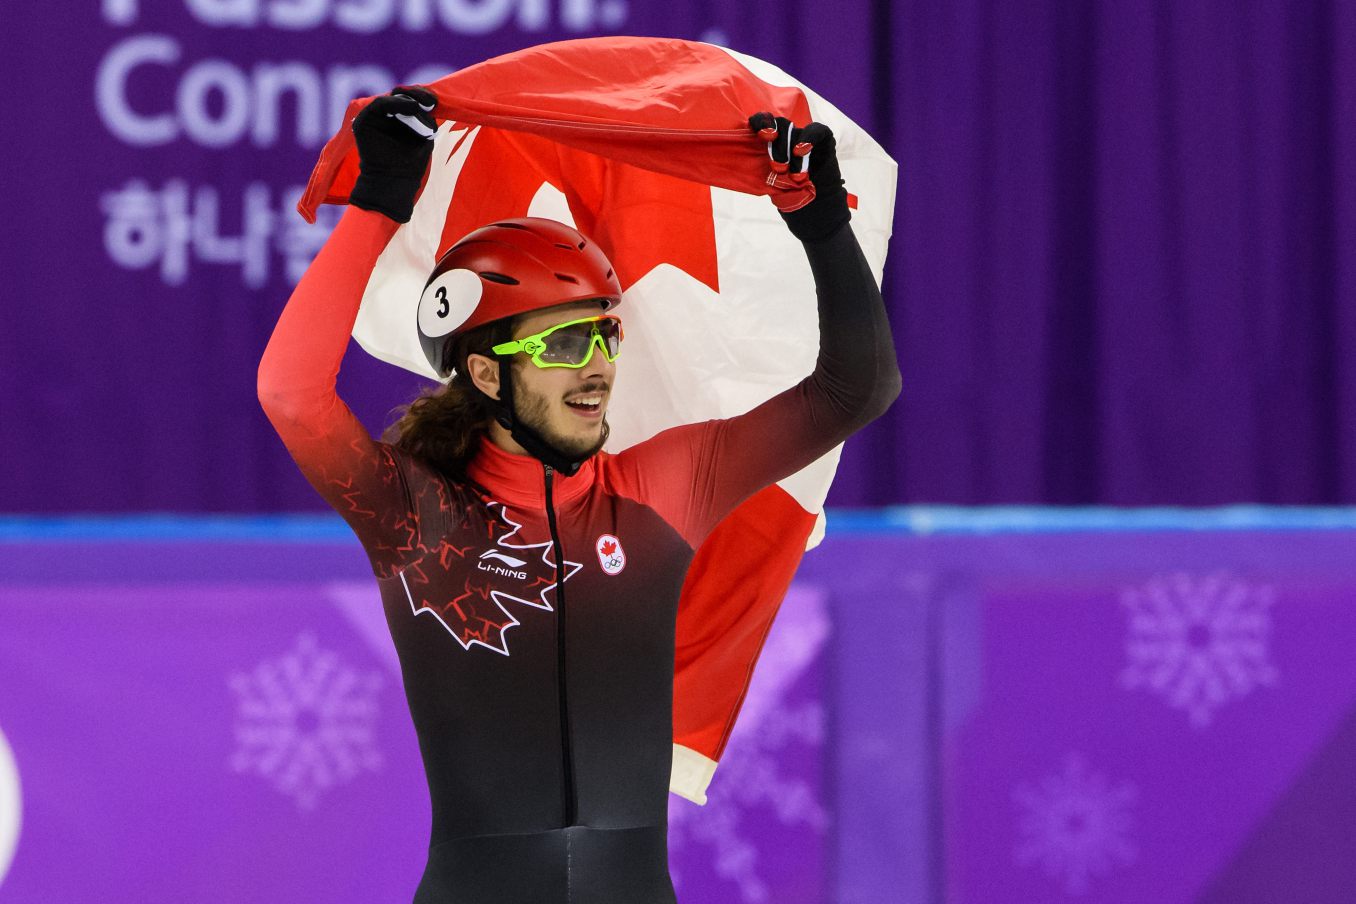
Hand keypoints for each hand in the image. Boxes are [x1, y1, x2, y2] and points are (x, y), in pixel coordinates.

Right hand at [349, 86, 437, 223]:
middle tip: (430, 102)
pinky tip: (410, 108)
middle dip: (416, 94)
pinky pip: (380, 105)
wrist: (393, 182)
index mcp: (401, 119)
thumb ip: (425, 118)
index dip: (422, 95)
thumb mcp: (424, 137)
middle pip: (401, 95)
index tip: (434, 102)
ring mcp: (374, 118)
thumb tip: (430, 100)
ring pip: (392, 98)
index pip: (411, 99)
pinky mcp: (363, 121)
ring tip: (418, 110)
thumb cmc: (410, 164)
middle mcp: (386, 116)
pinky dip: (395, 104)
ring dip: (408, 102)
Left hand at [748, 112, 849, 241]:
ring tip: (793, 176)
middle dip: (776, 147)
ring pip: (794, 131)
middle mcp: (787, 134)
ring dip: (791, 153)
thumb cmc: (788, 193)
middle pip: (779, 124)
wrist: (815, 206)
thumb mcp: (768, 181)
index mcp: (771, 140)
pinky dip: (809, 138)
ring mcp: (805, 135)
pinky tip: (801, 150)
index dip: (759, 121)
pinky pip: (816, 130)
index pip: (762, 121)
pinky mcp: (823, 139)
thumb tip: (738, 163)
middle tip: (777, 168)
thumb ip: (757, 168)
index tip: (760, 134)